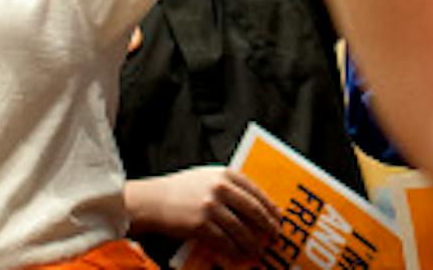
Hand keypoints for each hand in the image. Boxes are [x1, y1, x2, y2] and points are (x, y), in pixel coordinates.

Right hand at [122, 165, 278, 258]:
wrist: (153, 201)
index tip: (279, 219)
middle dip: (267, 227)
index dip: (270, 208)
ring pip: (241, 230)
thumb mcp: (207, 178)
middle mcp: (221, 188)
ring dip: (252, 244)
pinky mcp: (200, 225)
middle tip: (275, 238)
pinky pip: (224, 242)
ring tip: (259, 252)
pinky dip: (234, 252)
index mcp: (225, 174)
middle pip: (253, 210)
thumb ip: (230, 186)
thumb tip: (257, 204)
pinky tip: (240, 257)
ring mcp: (211, 207)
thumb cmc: (181, 190)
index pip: (256, 191)